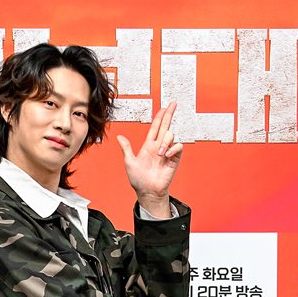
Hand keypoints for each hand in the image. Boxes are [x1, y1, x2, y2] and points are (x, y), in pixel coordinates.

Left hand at [116, 103, 182, 217]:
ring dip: (165, 141)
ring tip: (159, 153)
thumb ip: (126, 149)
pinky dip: (173, 148)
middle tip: (173, 104)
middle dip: (169, 114)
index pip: (155, 127)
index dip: (159, 116)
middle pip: (165, 126)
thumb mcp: (129, 162)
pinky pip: (178, 147)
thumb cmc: (138, 180)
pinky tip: (166, 155)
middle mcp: (158, 146)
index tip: (164, 107)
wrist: (148, 192)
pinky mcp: (174, 159)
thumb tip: (119, 137)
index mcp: (148, 145)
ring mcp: (167, 152)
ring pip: (170, 136)